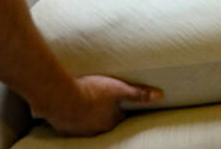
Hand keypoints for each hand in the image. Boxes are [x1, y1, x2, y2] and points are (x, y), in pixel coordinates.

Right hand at [38, 75, 161, 136]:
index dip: (121, 109)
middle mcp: (95, 130)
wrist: (60, 97)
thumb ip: (138, 93)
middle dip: (104, 113)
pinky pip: (71, 123)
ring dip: (88, 115)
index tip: (121, 103)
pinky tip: (71, 107)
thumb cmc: (91, 92)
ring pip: (87, 123)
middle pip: (104, 121)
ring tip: (87, 103)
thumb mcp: (118, 89)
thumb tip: (160, 96)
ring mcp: (79, 130)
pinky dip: (72, 116)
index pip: (121, 118)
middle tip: (103, 101)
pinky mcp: (63, 127)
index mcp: (110, 122)